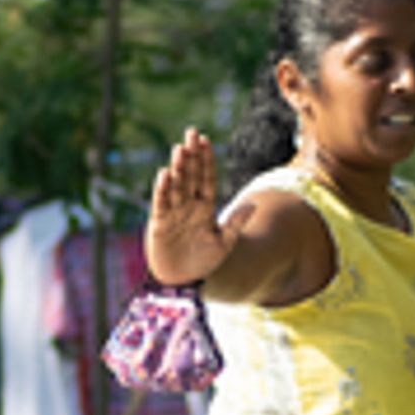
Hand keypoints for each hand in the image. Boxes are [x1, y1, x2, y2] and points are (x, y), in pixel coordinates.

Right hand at [145, 128, 247, 287]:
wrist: (182, 281)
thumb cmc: (204, 262)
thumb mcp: (224, 244)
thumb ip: (236, 224)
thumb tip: (255, 205)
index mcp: (205, 206)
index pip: (206, 178)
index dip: (206, 160)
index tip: (205, 139)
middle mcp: (188, 205)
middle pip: (190, 176)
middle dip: (191, 155)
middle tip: (191, 133)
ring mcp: (173, 212)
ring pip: (176, 185)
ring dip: (178, 168)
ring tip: (180, 149)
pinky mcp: (159, 223)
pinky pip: (161, 203)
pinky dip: (162, 189)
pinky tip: (164, 174)